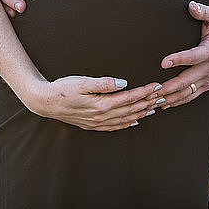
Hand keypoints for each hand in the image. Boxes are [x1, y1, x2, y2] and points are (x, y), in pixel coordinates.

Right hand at [29, 76, 163, 131]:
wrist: (45, 102)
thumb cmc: (63, 88)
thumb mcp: (83, 81)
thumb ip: (105, 83)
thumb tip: (124, 83)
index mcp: (102, 104)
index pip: (129, 97)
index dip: (145, 91)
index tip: (157, 85)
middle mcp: (102, 116)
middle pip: (131, 109)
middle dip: (148, 102)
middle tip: (163, 97)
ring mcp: (97, 123)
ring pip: (125, 119)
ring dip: (141, 113)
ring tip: (154, 108)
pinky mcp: (92, 125)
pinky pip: (114, 127)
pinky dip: (127, 124)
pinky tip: (134, 121)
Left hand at [154, 1, 208, 109]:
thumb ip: (202, 11)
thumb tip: (191, 5)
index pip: (193, 56)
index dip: (178, 59)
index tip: (162, 62)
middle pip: (188, 80)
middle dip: (170, 87)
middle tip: (153, 91)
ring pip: (189, 92)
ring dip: (172, 97)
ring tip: (154, 101)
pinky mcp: (207, 84)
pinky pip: (192, 95)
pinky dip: (179, 101)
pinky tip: (165, 104)